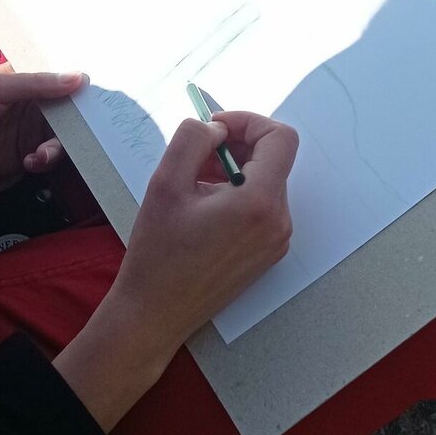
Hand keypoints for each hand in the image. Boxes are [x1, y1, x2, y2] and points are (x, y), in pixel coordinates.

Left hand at [0, 65, 84, 211]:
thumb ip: (35, 84)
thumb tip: (79, 78)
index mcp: (26, 79)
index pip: (62, 76)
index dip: (82, 83)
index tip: (103, 94)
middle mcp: (33, 103)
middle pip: (71, 110)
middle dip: (81, 121)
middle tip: (88, 132)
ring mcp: (30, 131)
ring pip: (65, 136)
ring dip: (60, 146)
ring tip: (42, 154)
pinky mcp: (26, 156)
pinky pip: (51, 158)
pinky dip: (47, 160)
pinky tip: (30, 162)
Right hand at [53, 111, 297, 430]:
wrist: (155, 313)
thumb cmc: (158, 252)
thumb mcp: (166, 182)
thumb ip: (194, 139)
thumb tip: (217, 129)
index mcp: (260, 202)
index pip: (280, 137)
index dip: (248, 121)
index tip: (214, 128)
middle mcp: (279, 221)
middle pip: (272, 158)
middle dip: (235, 145)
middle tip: (195, 156)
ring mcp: (277, 240)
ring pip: (265, 179)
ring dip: (233, 169)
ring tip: (193, 184)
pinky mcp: (268, 252)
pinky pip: (261, 204)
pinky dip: (236, 192)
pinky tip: (202, 206)